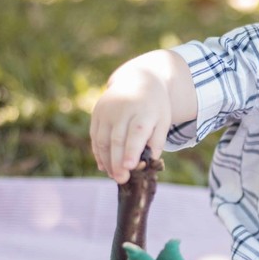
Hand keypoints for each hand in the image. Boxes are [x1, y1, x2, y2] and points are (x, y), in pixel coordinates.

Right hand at [90, 65, 172, 182]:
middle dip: (117, 162)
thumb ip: (157, 141)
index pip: (136, 132)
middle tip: (121, 180)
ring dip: (107, 160)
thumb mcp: (163, 120)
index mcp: (143, 110)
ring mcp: (107, 110)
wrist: (139, 79)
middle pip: (117, 139)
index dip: (132, 150)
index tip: (129, 167)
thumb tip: (149, 162)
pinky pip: (95, 136)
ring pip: (103, 139)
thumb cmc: (155, 106)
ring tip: (114, 176)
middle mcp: (123, 109)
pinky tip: (104, 166)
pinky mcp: (97, 112)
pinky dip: (98, 152)